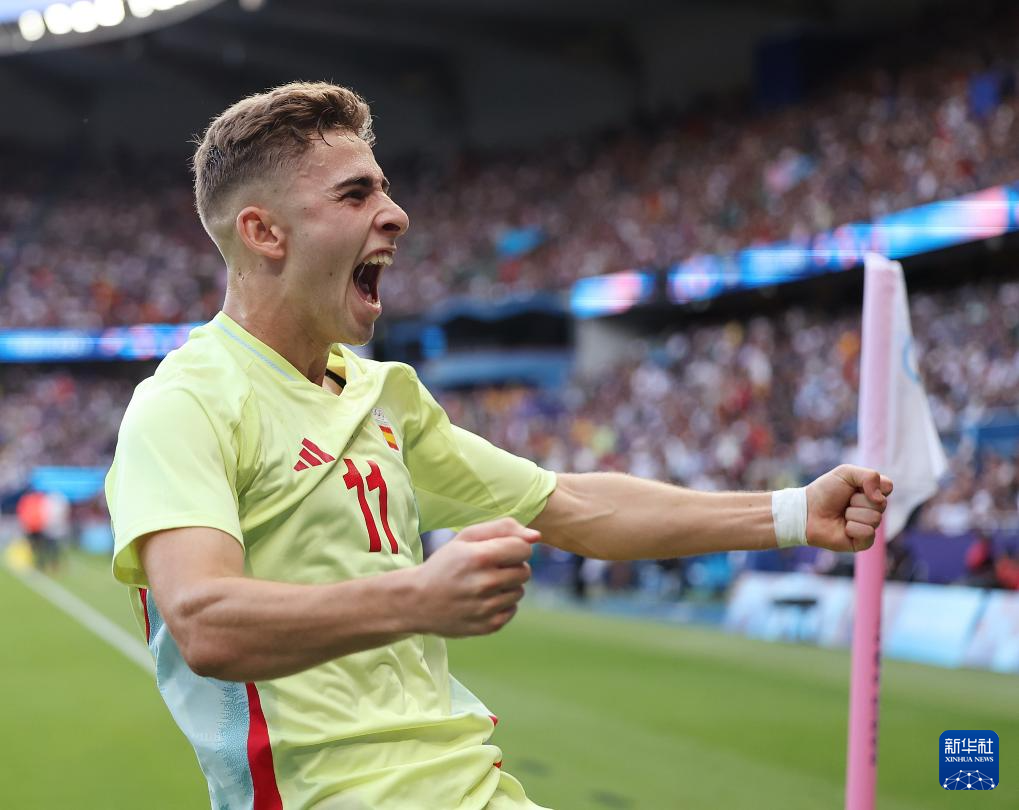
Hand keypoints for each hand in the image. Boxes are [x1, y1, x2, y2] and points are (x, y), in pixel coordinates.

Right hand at [412, 517, 537, 637]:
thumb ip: (503, 529)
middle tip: (490, 568)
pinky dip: (502, 604)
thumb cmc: (445, 564)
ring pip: (520, 592)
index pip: (524, 549)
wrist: (417, 601)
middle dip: (512, 567)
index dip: (515, 548)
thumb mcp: (466, 538)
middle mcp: (484, 584)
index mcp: (479, 557)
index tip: (501, 551)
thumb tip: (536, 536)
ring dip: (508, 586)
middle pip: (525, 571)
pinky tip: (483, 600)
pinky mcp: (487, 626)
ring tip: (484, 584)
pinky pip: (512, 610)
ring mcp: (486, 608)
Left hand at [805, 465, 893, 551]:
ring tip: (841, 515)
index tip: (855, 486)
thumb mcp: (846, 473)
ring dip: (853, 514)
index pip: (888, 486)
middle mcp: (873, 509)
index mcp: (872, 492)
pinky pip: (868, 533)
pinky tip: (843, 528)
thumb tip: (880, 498)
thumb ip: (869, 476)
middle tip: (844, 502)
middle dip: (858, 500)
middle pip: (881, 504)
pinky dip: (852, 528)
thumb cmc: (824, 491)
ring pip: (875, 518)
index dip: (872, 485)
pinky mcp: (863, 542)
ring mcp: (869, 526)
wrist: (806, 511)